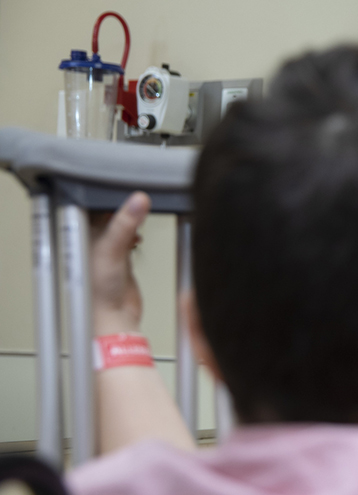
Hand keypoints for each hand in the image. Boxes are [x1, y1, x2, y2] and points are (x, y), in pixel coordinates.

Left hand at [90, 192, 149, 335]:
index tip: (118, 177)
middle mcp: (91, 238)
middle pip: (104, 210)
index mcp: (81, 233)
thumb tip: (139, 199)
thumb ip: (125, 223)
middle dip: (119, 201)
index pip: (88, 202)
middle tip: (134, 189)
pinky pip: (128, 237)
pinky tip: (140, 234)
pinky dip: (135, 232)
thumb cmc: (99, 290)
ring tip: (140, 207)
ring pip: (117, 223)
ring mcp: (106, 248)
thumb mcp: (112, 249)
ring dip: (129, 217)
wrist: (114, 316)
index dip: (101, 189)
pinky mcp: (121, 257)